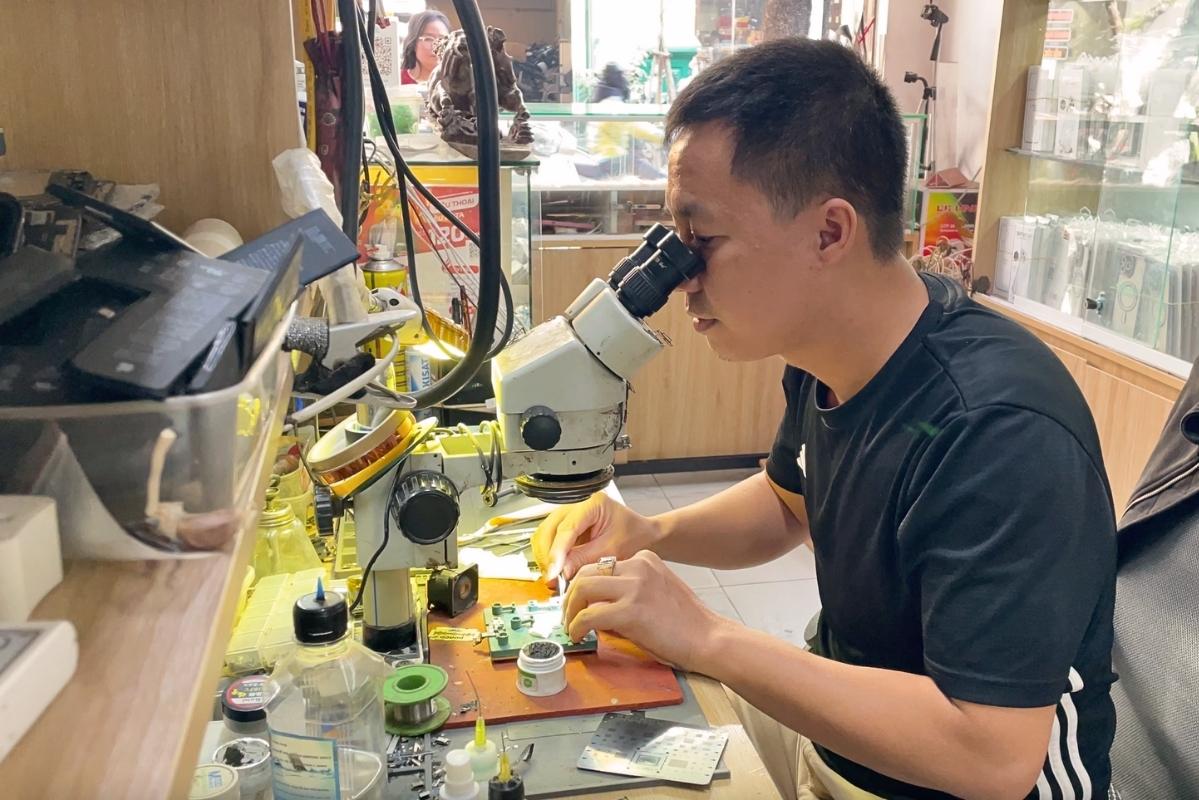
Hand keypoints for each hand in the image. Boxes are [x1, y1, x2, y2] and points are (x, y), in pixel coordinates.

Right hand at [531, 492, 660, 585]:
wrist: (642, 535)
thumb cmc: (634, 536)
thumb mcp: (612, 550)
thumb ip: (585, 559)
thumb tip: (561, 571)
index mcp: (592, 503)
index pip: (566, 528)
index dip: (557, 552)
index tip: (554, 572)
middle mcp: (576, 504)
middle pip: (548, 529)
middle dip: (547, 556)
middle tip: (553, 578)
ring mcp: (568, 513)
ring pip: (544, 534)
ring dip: (545, 556)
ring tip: (555, 576)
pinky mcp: (565, 525)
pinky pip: (548, 540)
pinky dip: (549, 556)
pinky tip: (556, 570)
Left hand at [562, 550, 730, 671]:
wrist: (708, 638)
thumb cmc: (686, 622)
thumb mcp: (658, 589)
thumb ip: (631, 588)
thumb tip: (598, 603)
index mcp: (645, 559)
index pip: (601, 565)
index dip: (584, 585)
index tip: (578, 601)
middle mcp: (638, 566)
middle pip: (585, 573)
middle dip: (570, 595)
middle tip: (568, 614)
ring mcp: (634, 587)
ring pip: (582, 588)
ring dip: (570, 610)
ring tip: (571, 625)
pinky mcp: (630, 611)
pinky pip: (589, 616)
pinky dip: (577, 627)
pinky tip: (578, 636)